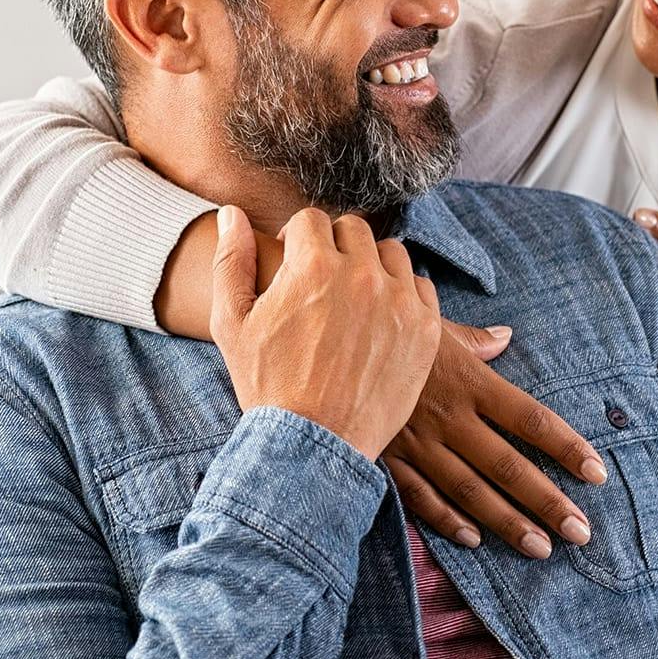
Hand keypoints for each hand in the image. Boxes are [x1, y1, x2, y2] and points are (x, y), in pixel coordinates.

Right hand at [210, 205, 440, 460]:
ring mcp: (398, 301)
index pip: (311, 219)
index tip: (294, 263)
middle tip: (323, 281)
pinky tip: (381, 318)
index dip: (297, 239)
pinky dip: (402, 295)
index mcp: (312, 265)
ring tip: (354, 297)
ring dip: (372, 265)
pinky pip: (420, 287)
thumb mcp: (232, 322)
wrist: (313, 445)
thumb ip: (232, 260)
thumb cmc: (266, 385)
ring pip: (391, 253)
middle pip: (353, 229)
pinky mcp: (425, 328)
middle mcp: (360, 274)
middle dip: (334, 247)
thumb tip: (231, 213)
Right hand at [383, 321, 608, 557]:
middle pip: (508, 466)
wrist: (325, 342)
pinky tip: (475, 540)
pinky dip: (448, 521)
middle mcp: (450, 416)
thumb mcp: (432, 324)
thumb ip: (474, 339)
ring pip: (471, 491)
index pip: (530, 418)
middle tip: (580, 532)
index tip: (596, 472)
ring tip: (541, 548)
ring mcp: (418, 442)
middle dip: (548, 502)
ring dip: (508, 523)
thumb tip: (506, 336)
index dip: (566, 447)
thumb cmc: (385, 328)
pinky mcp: (389, 458)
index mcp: (469, 380)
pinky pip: (422, 497)